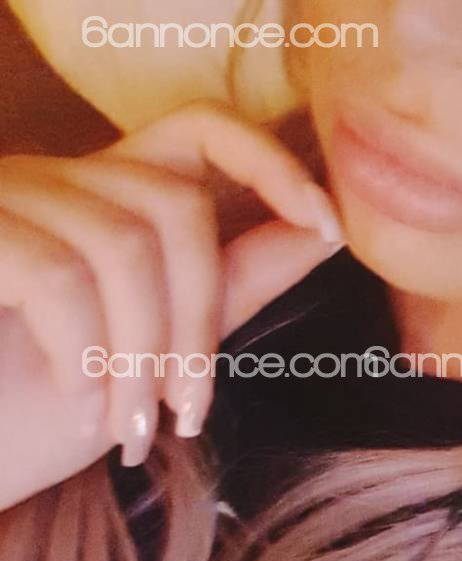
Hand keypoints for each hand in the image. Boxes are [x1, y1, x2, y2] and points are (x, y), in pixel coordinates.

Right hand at [0, 102, 343, 511]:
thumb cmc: (27, 414)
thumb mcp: (152, 347)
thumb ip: (228, 284)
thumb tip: (323, 231)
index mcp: (104, 200)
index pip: (202, 128)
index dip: (272, 162)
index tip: (329, 227)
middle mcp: (52, 181)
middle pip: (175, 204)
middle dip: (199, 320)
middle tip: (186, 413)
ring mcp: (2, 200)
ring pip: (123, 245)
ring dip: (141, 357)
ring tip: (127, 432)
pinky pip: (57, 275)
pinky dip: (83, 353)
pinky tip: (75, 402)